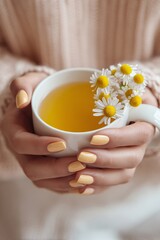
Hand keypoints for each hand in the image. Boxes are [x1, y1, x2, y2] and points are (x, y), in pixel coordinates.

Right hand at [2, 72, 85, 193]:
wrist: (45, 104)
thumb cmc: (39, 92)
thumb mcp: (31, 82)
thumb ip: (23, 85)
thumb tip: (22, 100)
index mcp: (14, 131)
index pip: (21, 144)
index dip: (38, 147)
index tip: (61, 143)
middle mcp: (22, 151)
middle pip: (32, 169)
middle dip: (56, 169)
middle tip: (80, 162)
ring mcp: (33, 162)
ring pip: (44, 181)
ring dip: (65, 181)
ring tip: (87, 174)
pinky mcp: (45, 170)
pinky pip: (54, 184)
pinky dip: (69, 185)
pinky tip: (87, 182)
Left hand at [71, 88, 156, 194]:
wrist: (122, 112)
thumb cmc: (119, 99)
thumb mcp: (121, 89)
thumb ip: (116, 89)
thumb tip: (102, 81)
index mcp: (143, 126)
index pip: (137, 135)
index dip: (118, 139)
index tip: (94, 137)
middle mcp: (139, 146)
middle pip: (130, 159)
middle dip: (106, 160)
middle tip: (82, 156)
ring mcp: (129, 160)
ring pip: (122, 174)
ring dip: (101, 177)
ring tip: (78, 177)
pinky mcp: (118, 170)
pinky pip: (112, 182)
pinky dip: (97, 186)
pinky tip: (81, 187)